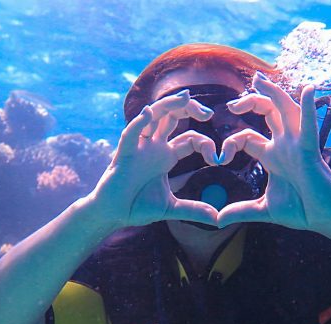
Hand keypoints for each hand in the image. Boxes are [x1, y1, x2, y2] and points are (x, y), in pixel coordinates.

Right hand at [90, 90, 218, 228]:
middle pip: (172, 117)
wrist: (113, 215)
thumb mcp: (171, 208)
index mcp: (166, 156)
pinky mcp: (123, 154)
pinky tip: (148, 113)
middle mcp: (154, 147)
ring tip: (185, 98)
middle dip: (189, 110)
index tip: (216, 159)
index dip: (205, 144)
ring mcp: (139, 148)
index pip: (190, 138)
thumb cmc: (137, 207)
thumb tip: (217, 219)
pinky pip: (130, 134)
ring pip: (153, 117)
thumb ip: (193, 210)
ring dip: (168, 106)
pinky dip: (138, 123)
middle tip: (208, 113)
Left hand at [216, 74, 330, 231]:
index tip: (219, 157)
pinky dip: (308, 107)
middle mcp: (285, 145)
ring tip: (261, 80)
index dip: (230, 142)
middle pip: (268, 112)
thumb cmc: (301, 211)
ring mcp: (298, 145)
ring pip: (286, 110)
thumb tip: (217, 220)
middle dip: (251, 101)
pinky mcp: (311, 152)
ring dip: (274, 93)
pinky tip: (308, 89)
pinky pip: (309, 126)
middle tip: (233, 102)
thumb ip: (240, 211)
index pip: (246, 137)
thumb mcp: (263, 210)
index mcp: (272, 156)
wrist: (325, 219)